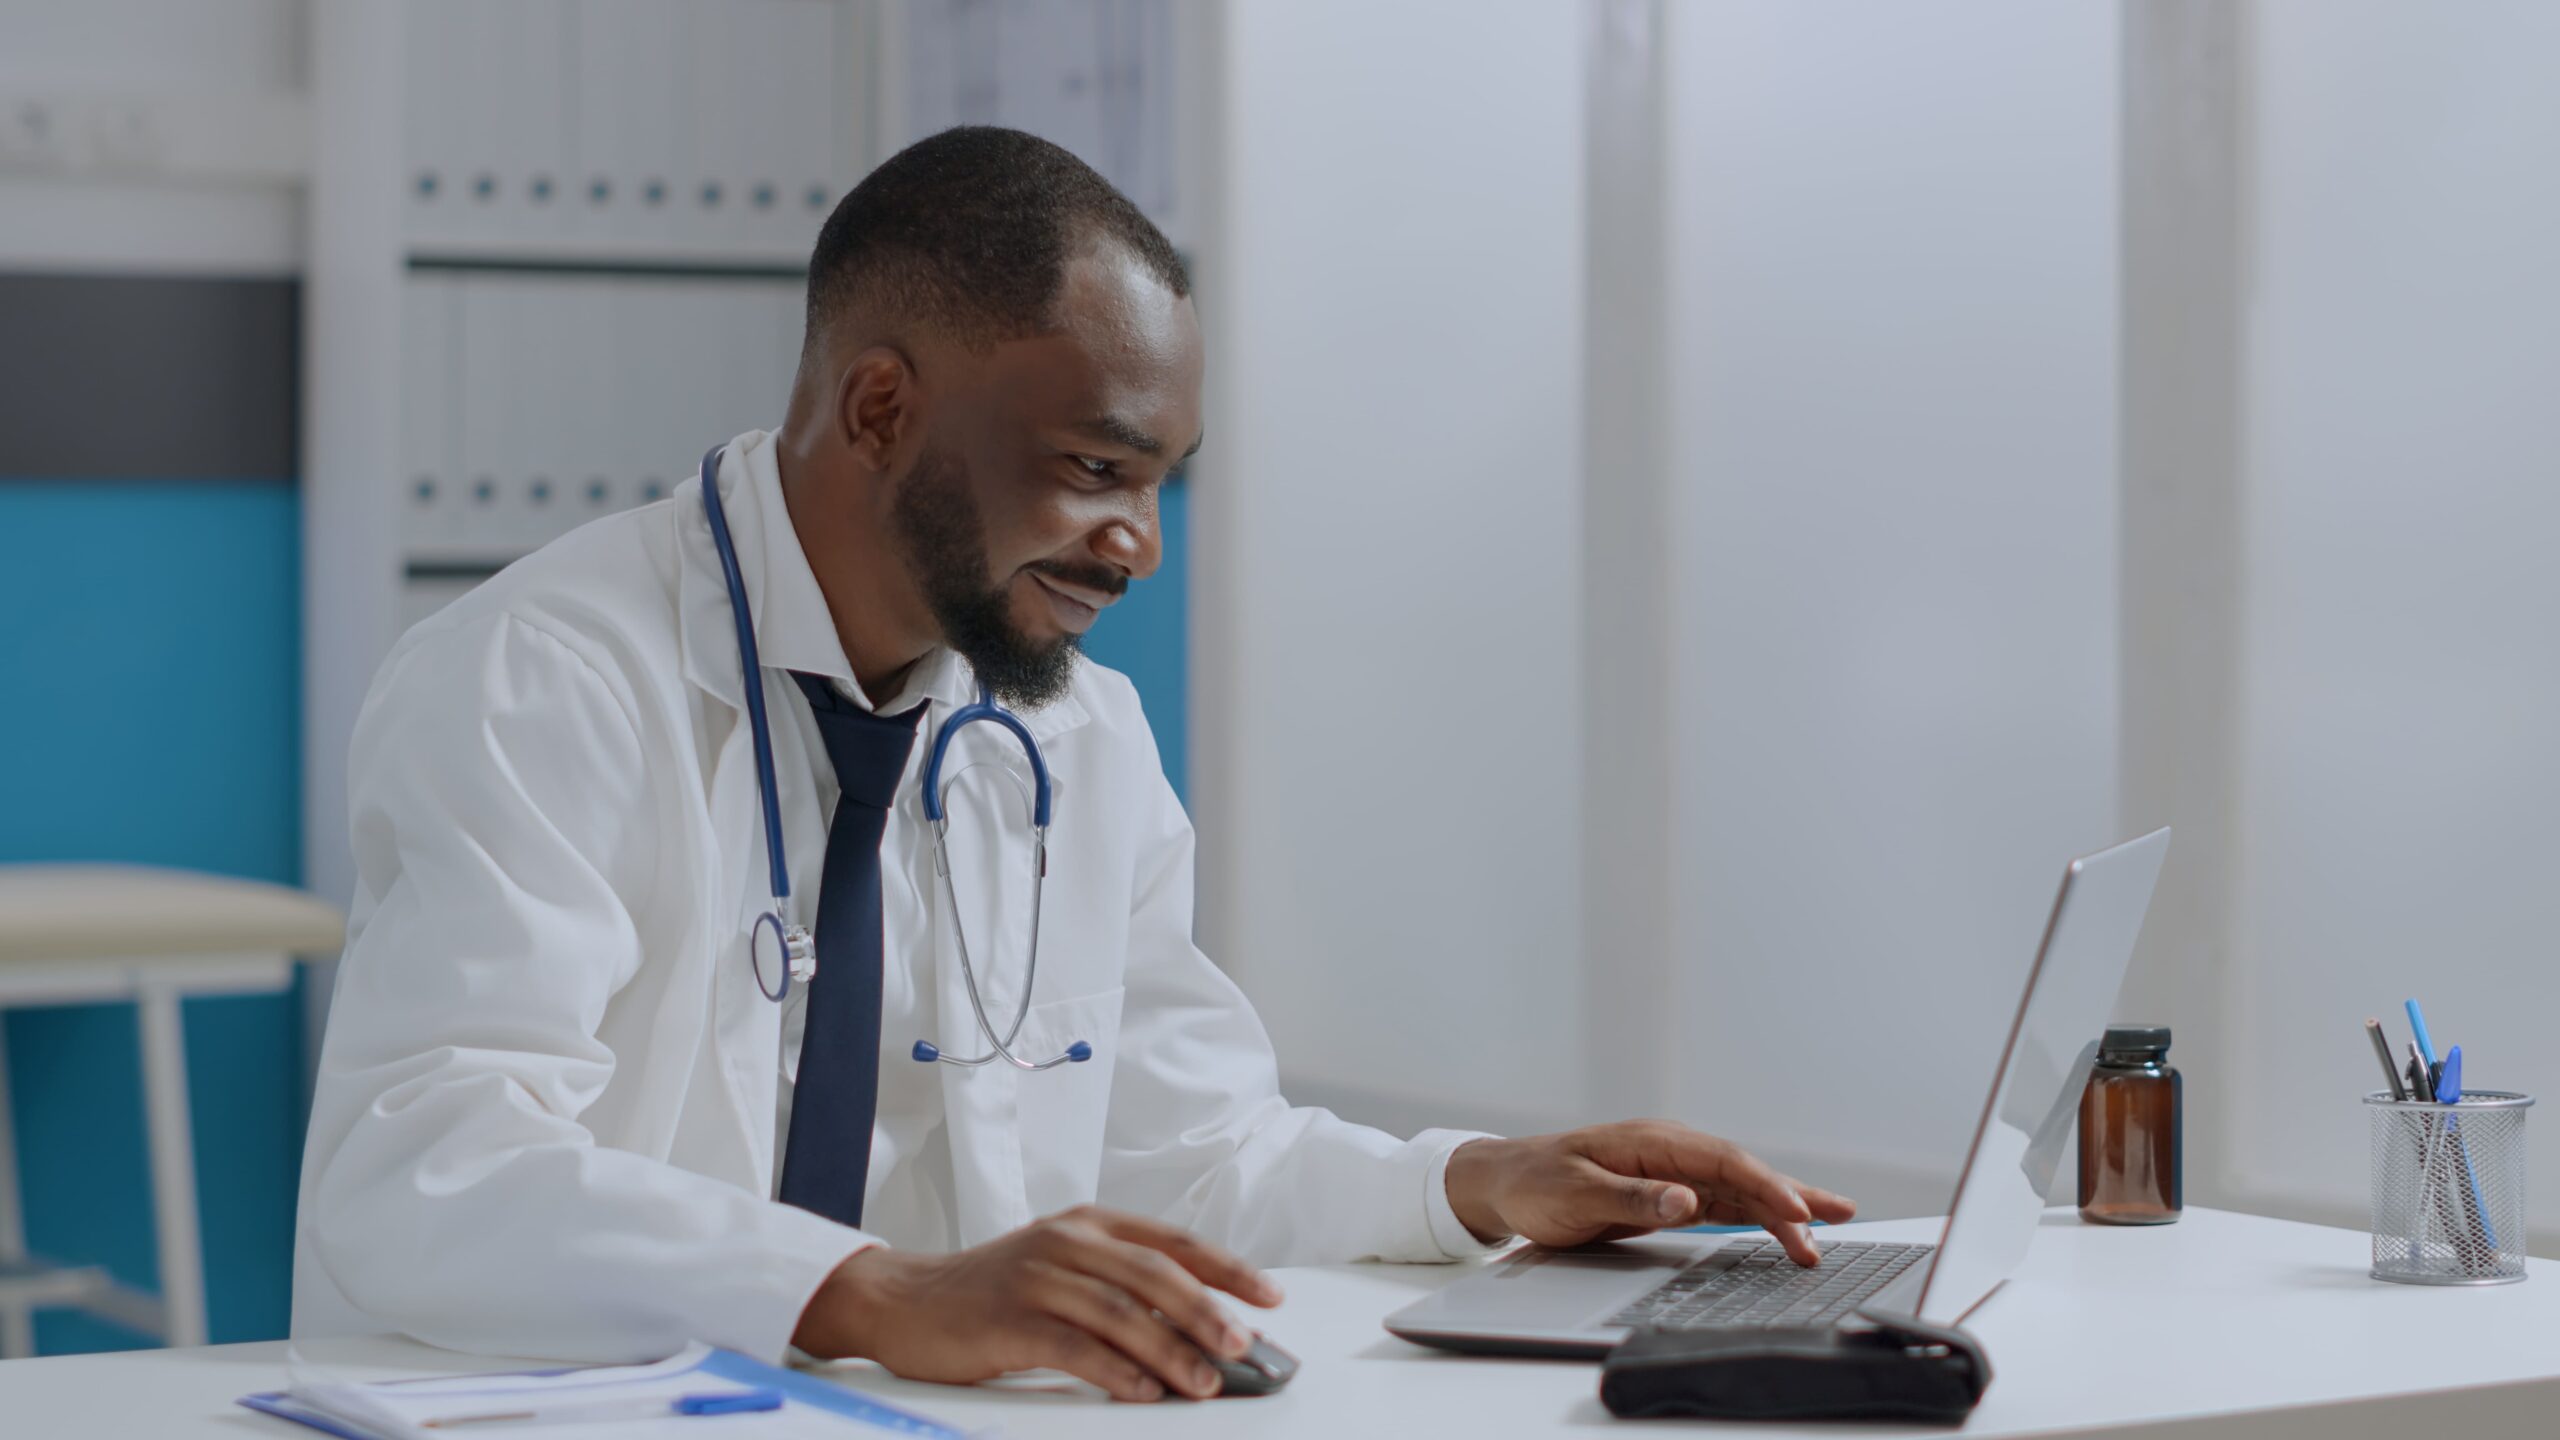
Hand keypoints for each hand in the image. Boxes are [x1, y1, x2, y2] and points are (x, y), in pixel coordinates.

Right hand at [792, 1205, 1281, 1401]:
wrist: (904, 1301)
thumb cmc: (990, 1291)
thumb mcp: (1059, 1268)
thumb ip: (1119, 1286)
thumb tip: (1193, 1328)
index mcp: (1087, 1223)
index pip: (1171, 1241)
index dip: (1225, 1268)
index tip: (1268, 1296)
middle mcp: (1066, 1240)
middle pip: (1153, 1275)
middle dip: (1207, 1313)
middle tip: (1244, 1347)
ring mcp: (1036, 1277)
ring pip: (1121, 1313)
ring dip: (1170, 1351)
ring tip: (1205, 1382)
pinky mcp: (1010, 1318)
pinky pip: (1075, 1346)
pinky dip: (1116, 1371)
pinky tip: (1143, 1392)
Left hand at [1443, 1121, 1857, 1264]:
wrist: (1504, 1182)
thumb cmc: (1536, 1184)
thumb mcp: (1577, 1194)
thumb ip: (1633, 1198)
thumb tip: (1686, 1199)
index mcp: (1652, 1142)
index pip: (1722, 1162)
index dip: (1765, 1186)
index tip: (1797, 1212)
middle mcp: (1669, 1152)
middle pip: (1742, 1172)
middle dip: (1789, 1197)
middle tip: (1836, 1221)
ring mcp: (1671, 1172)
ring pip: (1738, 1188)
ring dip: (1781, 1208)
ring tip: (1829, 1226)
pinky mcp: (1667, 1193)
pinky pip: (1722, 1202)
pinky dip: (1755, 1213)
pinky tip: (1785, 1224)